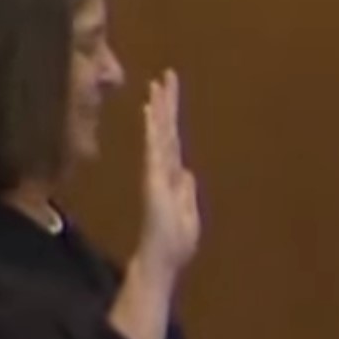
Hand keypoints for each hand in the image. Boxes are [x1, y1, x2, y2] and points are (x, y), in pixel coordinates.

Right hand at [134, 69, 199, 282]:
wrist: (162, 261)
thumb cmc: (174, 244)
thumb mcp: (188, 214)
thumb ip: (186, 192)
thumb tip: (187, 172)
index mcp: (175, 177)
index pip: (173, 139)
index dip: (171, 117)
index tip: (168, 93)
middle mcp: (164, 170)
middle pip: (166, 130)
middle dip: (166, 104)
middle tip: (165, 77)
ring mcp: (158, 173)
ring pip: (159, 135)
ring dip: (158, 110)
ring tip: (156, 86)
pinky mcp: (154, 180)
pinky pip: (155, 150)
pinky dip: (153, 131)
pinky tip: (151, 113)